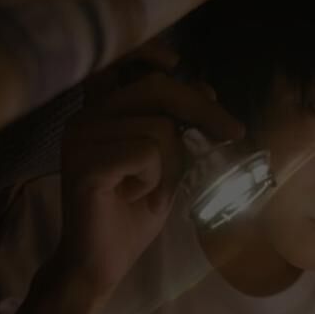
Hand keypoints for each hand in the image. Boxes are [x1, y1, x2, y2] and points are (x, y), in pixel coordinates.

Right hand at [50, 53, 243, 307]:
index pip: (123, 63)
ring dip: (170, 164)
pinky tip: (132, 196)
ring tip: (147, 188)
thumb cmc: (134, 211)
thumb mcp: (168, 163)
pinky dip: (154, 180)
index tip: (178, 62)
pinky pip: (145, 154)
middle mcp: (86, 116)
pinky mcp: (84, 164)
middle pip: (156, 88)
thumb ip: (178, 126)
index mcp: (102, 111)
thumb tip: (206, 87)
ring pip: (158, 128)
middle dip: (202, 109)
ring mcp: (81, 138)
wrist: (103, 261)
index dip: (151, 53)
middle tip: (234, 132)